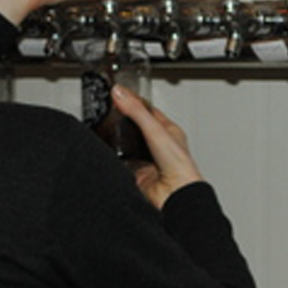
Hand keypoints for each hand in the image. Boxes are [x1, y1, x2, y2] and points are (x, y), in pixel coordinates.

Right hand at [113, 83, 204, 207]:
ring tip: (107, 130)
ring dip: (119, 140)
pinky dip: (115, 158)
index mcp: (169, 131)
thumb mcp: (155, 130)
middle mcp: (158, 146)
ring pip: (127, 145)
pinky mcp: (136, 173)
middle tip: (109, 110)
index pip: (149, 111)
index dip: (134, 101)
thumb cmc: (179, 165)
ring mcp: (147, 160)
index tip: (119, 93)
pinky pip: (121, 162)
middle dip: (123, 121)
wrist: (175, 194)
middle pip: (136, 127)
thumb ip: (136, 111)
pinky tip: (110, 153)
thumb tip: (120, 93)